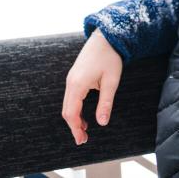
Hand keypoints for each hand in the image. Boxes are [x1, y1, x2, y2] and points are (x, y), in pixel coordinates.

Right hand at [61, 29, 123, 144]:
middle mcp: (70, 83)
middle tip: (83, 139)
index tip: (82, 140)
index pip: (72, 113)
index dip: (75, 129)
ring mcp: (71, 79)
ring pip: (67, 104)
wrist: (105, 38)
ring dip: (74, 118)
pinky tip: (84, 115)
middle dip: (73, 126)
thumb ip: (106, 103)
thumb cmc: (110, 58)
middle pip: (66, 111)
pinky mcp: (74, 77)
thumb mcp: (111, 82)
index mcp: (78, 85)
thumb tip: (102, 122)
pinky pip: (70, 97)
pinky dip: (75, 109)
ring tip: (85, 130)